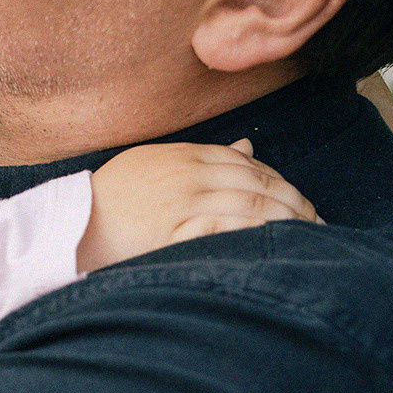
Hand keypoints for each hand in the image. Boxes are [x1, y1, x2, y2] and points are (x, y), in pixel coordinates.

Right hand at [77, 139, 318, 271]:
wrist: (72, 227)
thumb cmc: (111, 201)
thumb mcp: (155, 163)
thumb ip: (203, 155)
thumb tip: (247, 145)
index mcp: (185, 154)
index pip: (249, 163)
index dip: (282, 182)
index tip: (301, 202)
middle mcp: (190, 173)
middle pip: (260, 183)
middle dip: (296, 203)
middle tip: (320, 223)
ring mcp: (185, 202)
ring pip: (253, 207)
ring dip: (289, 222)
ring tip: (310, 238)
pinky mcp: (178, 231)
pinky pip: (232, 230)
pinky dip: (260, 237)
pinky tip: (278, 247)